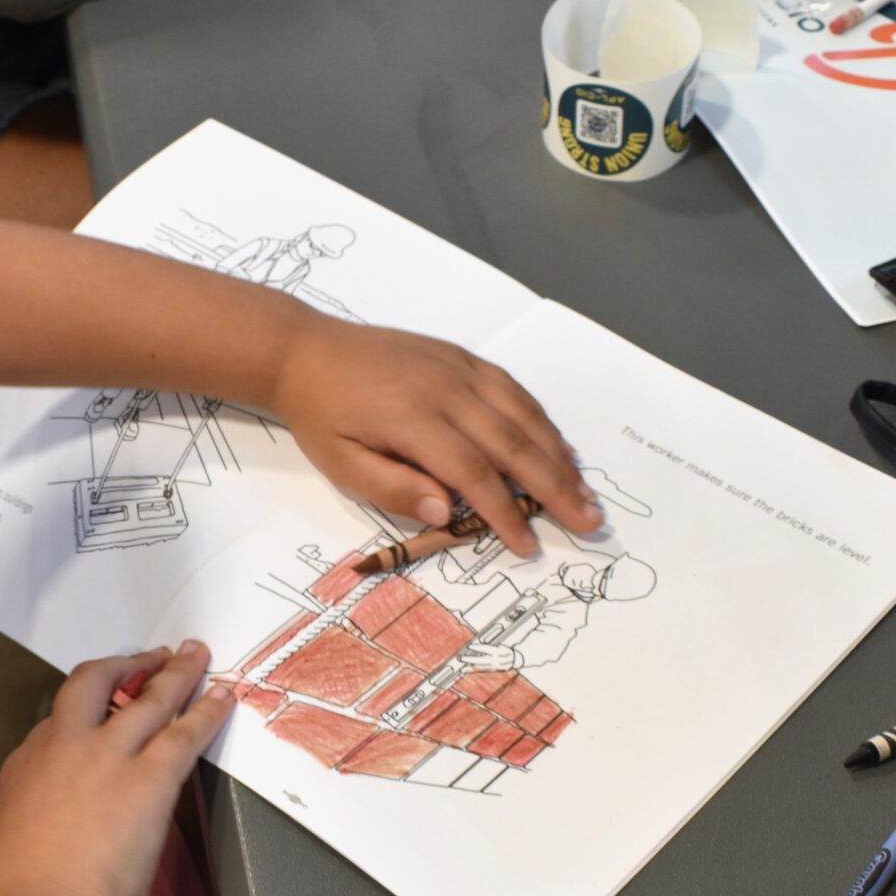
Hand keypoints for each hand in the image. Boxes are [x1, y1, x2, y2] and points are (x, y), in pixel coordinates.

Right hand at [0, 644, 233, 895]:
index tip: (104, 715)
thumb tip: (71, 819)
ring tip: (195, 655)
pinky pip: (186, 732)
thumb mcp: (16, 836)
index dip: (86, 717)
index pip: (58, 725)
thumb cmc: (25, 895)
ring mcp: (108, 755)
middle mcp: (63, 745)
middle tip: (150, 657)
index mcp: (26, 764)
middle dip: (125, 665)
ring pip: (148, 698)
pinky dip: (207, 710)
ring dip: (176, 673)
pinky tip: (222, 697)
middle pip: (94, 683)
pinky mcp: (150, 777)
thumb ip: (43, 812)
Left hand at [270, 318, 601, 557]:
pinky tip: (559, 445)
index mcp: (414, 420)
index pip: (474, 473)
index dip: (505, 512)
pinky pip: (513, 389)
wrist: (306, 350)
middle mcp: (446, 389)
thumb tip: (447, 512)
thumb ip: (393, 489)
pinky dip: (542, 420)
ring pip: (523, 414)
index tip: (528, 545)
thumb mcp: (340, 463)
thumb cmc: (320, 415)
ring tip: (585, 490)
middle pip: (514, 443)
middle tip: (589, 521)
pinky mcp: (462, 356)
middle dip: (555, 487)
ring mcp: (459, 368)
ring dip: (559, 455)